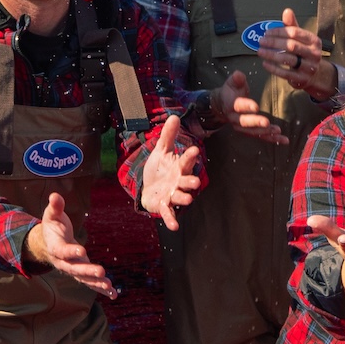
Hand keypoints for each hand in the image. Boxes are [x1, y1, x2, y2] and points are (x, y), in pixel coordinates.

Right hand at [24, 192, 115, 297]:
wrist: (47, 243)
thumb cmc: (52, 226)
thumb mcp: (52, 215)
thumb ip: (55, 207)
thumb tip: (55, 195)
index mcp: (55, 247)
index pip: (63, 251)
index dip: (71, 251)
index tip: (82, 250)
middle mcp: (63, 262)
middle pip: (75, 268)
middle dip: (88, 271)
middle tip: (101, 272)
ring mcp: (72, 269)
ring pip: (84, 279)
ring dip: (96, 284)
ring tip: (109, 287)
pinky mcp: (80, 273)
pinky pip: (90, 283)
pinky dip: (101, 289)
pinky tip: (113, 294)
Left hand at [139, 115, 204, 231]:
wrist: (149, 187)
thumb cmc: (158, 169)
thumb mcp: (161, 151)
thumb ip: (168, 136)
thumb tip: (174, 116)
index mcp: (179, 167)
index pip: (185, 161)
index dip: (190, 157)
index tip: (194, 150)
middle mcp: (178, 182)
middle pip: (187, 181)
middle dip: (191, 181)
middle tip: (195, 181)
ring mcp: (172, 194)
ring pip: (180, 197)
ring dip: (184, 198)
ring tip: (188, 199)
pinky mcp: (164, 206)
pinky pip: (169, 213)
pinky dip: (171, 220)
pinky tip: (174, 227)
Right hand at [211, 69, 287, 142]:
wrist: (222, 106)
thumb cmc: (230, 91)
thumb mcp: (232, 83)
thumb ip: (236, 79)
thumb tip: (238, 74)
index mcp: (231, 105)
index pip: (238, 106)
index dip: (246, 106)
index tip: (256, 107)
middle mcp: (235, 119)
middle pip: (245, 122)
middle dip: (256, 123)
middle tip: (266, 123)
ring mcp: (242, 127)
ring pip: (253, 132)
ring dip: (266, 133)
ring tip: (278, 131)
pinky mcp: (250, 131)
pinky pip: (261, 136)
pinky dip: (272, 138)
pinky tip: (284, 140)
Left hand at [255, 8, 334, 96]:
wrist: (315, 74)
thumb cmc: (304, 52)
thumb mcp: (301, 38)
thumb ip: (292, 25)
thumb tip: (287, 11)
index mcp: (314, 40)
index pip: (294, 32)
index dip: (279, 32)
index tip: (266, 33)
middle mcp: (314, 53)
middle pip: (291, 45)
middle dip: (274, 43)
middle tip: (261, 42)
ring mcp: (309, 67)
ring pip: (288, 59)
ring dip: (271, 55)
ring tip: (260, 51)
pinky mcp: (302, 79)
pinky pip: (285, 73)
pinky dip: (273, 68)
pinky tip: (265, 63)